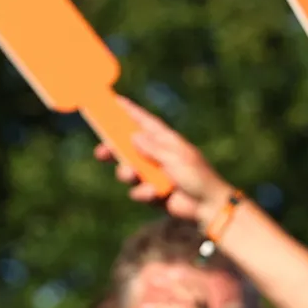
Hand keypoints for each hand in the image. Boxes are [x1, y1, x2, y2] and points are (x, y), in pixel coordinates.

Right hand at [97, 97, 232, 226]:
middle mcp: (157, 155)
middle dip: (112, 149)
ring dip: (127, 173)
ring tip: (133, 175)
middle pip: (127, 147)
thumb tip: (133, 135)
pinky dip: (143, 193)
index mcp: (166, 140)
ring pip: (127, 170)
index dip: (129, 111)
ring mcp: (153, 174)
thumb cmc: (197, 177)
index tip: (113, 101)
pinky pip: (137, 191)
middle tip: (100, 152)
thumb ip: (153, 148)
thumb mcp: (175, 158)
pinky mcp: (151, 192)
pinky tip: (155, 194)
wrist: (207, 207)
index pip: (145, 122)